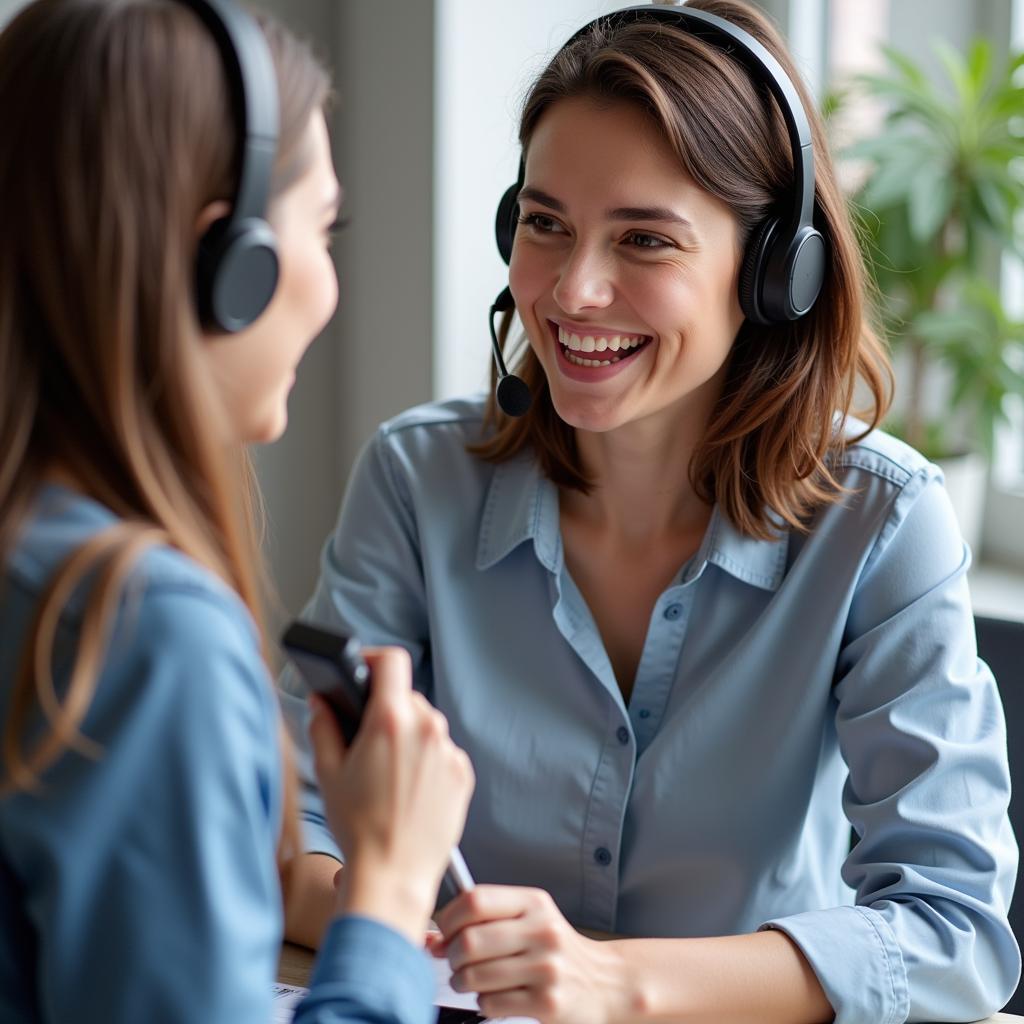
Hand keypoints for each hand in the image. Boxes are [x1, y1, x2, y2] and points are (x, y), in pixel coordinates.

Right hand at [307, 646, 473, 942]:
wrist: (394, 875)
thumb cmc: (358, 828)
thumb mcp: (328, 773)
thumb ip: (323, 727)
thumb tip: (322, 703)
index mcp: (391, 721)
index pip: (391, 660)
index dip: (373, 658)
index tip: (362, 669)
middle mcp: (427, 729)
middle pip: (406, 697)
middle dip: (386, 710)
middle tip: (365, 740)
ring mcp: (449, 751)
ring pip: (425, 725)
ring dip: (408, 737)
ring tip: (387, 774)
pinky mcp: (463, 773)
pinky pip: (442, 751)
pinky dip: (426, 760)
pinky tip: (408, 789)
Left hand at [434, 885, 629, 1023]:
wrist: (605, 984)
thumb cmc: (557, 949)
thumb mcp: (529, 919)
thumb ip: (484, 921)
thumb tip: (431, 936)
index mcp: (534, 903)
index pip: (475, 900)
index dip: (449, 918)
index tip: (444, 931)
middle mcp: (542, 931)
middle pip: (470, 941)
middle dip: (453, 956)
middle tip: (456, 961)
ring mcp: (546, 968)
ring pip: (475, 976)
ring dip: (462, 982)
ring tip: (470, 980)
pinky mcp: (547, 1003)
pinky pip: (490, 1003)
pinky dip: (482, 1002)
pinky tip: (494, 996)